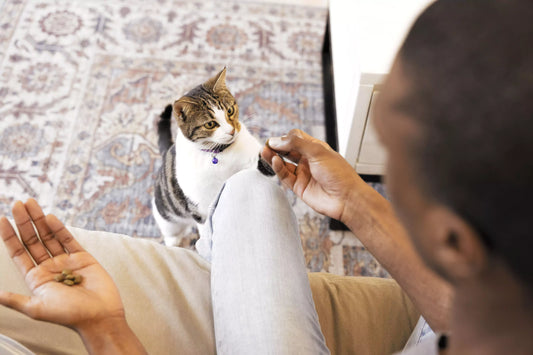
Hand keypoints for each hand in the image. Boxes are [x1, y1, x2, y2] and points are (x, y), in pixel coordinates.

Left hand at [0, 199, 124, 331]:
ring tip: (30, 203)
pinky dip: (59, 228)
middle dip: (24, 222)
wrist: (99, 315)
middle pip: (33, 240)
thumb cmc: (69, 315)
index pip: (19, 253)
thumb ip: (16, 300)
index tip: (2, 219)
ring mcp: (66, 261)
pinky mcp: (82, 257)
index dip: (9, 237)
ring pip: (49, 236)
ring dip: (39, 220)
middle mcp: (49, 267)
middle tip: (17, 203)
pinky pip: (68, 239)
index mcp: (36, 278)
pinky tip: (50, 217)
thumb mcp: (37, 308)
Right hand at [261, 129, 367, 222]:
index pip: (296, 138)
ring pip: (283, 163)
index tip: (277, 140)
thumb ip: (296, 144)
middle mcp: (308, 160)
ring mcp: (303, 174)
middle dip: (277, 147)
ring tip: (264, 151)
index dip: (285, 138)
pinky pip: (285, 176)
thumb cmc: (339, 174)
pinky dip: (278, 168)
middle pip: (287, 150)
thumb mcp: (318, 152)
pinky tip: (275, 161)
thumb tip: (277, 140)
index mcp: (315, 149)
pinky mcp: (299, 187)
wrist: (346, 198)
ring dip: (273, 157)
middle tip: (266, 145)